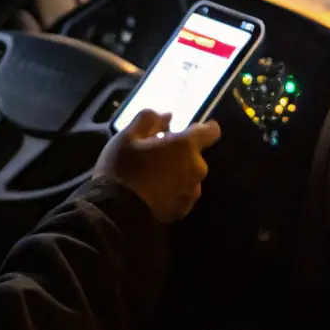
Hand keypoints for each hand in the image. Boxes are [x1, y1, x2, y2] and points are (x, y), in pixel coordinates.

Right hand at [94, 110, 220, 224]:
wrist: (118, 214)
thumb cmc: (123, 169)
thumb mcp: (127, 136)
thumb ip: (149, 119)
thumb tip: (167, 115)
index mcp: (185, 146)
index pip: (210, 131)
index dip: (203, 128)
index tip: (188, 128)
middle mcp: (196, 168)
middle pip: (194, 154)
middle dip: (179, 151)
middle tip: (155, 153)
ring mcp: (192, 192)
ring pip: (189, 174)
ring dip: (177, 171)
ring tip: (152, 174)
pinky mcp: (184, 210)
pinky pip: (182, 192)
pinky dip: (173, 189)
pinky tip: (153, 191)